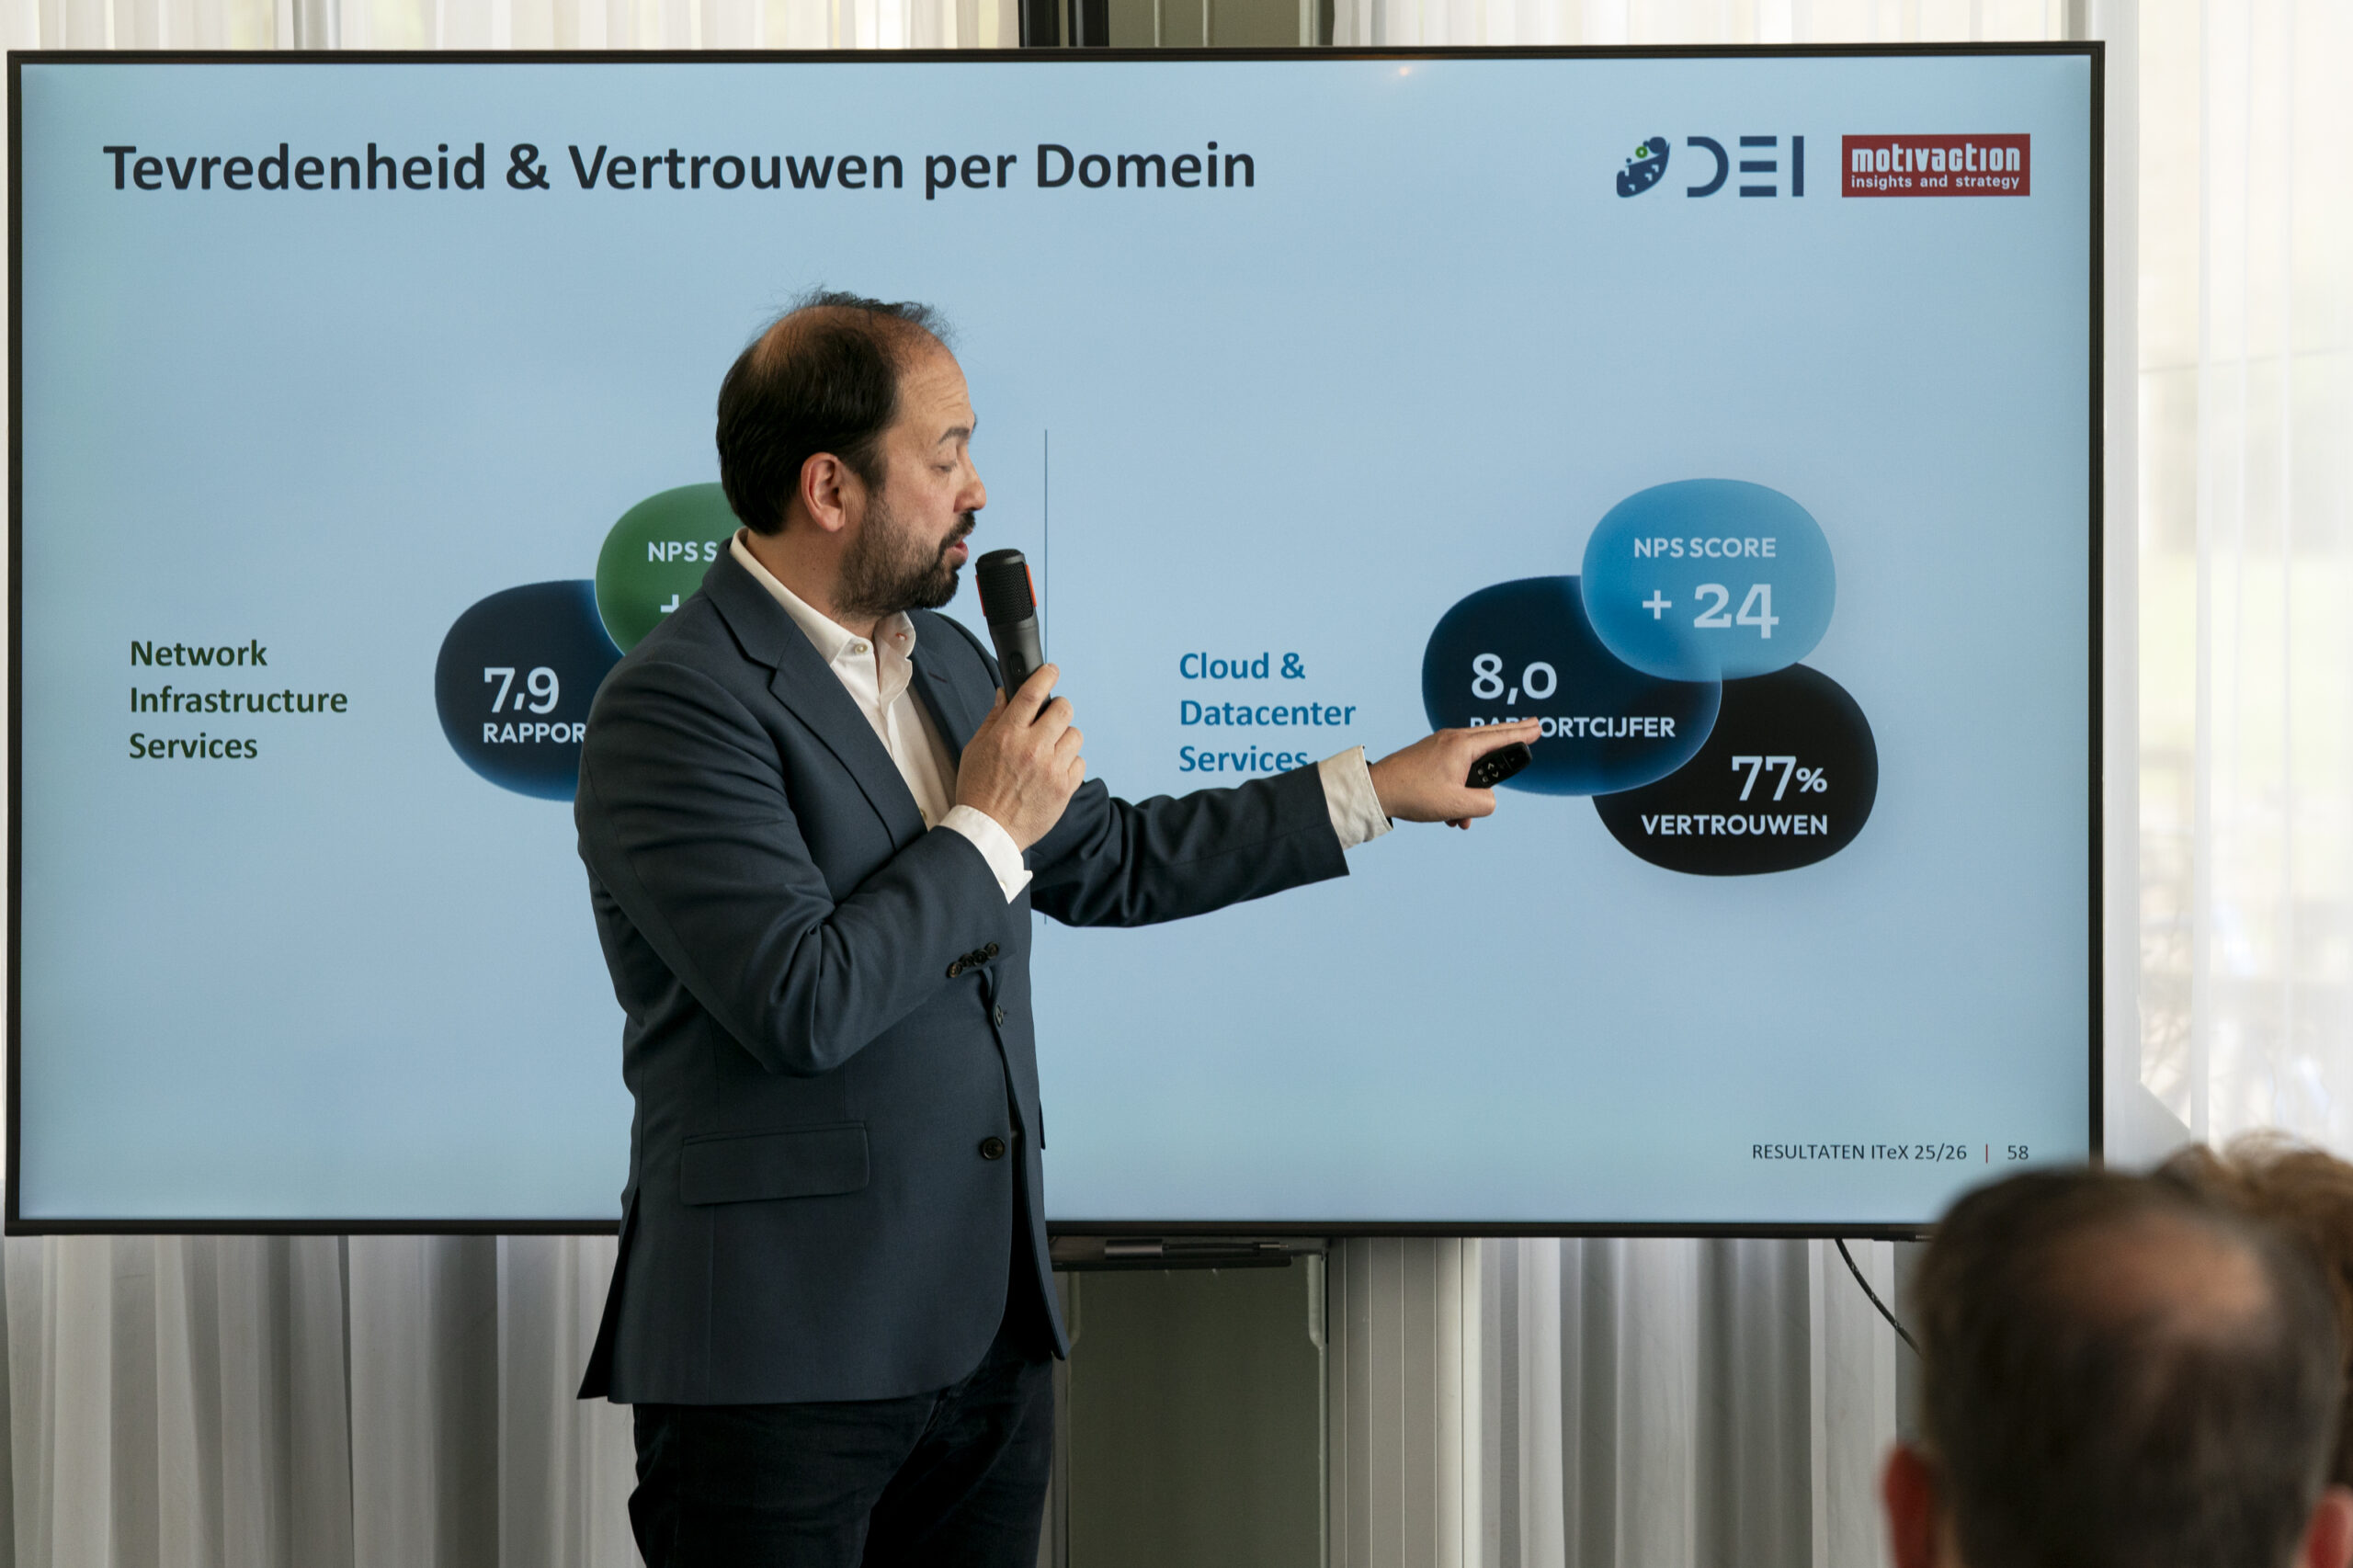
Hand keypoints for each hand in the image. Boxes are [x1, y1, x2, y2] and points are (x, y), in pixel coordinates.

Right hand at [954, 664, 1084, 851]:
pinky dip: (1070, 763)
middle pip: (1064, 709)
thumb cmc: (978, 790)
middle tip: (1051, 717)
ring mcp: (1051, 769)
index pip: (1032, 693)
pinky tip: (1054, 770)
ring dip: (1064, 737)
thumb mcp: (975, 748)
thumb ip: (994, 719)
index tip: (1051, 670)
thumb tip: (1005, 694)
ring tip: (1050, 750)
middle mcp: (1032, 749)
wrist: (989, 830)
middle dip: (1059, 708)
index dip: (1045, 675)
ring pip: (1075, 735)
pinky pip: (1080, 762)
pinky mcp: (1064, 788)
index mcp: (1008, 735)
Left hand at [1367, 719, 1542, 829]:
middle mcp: (1452, 740)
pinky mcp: (1428, 756)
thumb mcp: (1456, 804)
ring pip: (1469, 763)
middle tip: (1532, 729)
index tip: (1538, 726)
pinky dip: (1456, 791)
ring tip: (1460, 820)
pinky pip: (1454, 769)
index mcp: (1462, 746)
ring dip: (1471, 792)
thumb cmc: (1414, 794)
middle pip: (1489, 739)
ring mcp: (1439, 746)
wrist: (1376, 790)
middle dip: (1510, 742)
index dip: (1522, 733)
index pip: (1501, 737)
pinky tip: (1448, 816)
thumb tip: (1488, 801)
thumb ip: (1483, 803)